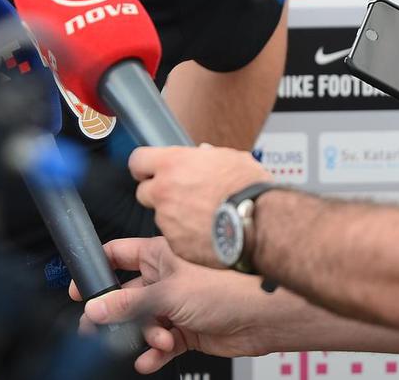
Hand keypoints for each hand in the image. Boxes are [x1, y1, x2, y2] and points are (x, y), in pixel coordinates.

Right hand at [69, 237, 273, 374]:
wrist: (265, 315)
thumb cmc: (227, 285)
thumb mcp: (167, 293)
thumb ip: (128, 304)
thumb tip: (96, 308)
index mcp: (158, 254)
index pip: (118, 256)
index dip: (97, 270)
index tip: (81, 287)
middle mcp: (166, 277)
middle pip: (128, 295)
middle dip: (115, 313)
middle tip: (98, 327)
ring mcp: (177, 304)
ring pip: (144, 322)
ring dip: (144, 335)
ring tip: (155, 341)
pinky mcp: (189, 329)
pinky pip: (163, 342)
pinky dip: (155, 353)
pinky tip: (151, 360)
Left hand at [127, 144, 272, 267]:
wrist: (261, 224)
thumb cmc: (249, 189)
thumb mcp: (230, 158)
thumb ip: (206, 156)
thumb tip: (202, 154)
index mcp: (172, 164)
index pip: (137, 160)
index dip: (144, 166)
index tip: (149, 171)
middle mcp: (164, 191)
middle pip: (144, 192)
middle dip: (159, 194)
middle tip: (181, 196)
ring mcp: (168, 220)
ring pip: (161, 217)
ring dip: (175, 217)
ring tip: (204, 217)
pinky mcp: (176, 244)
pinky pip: (175, 239)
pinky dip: (186, 237)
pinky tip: (207, 233)